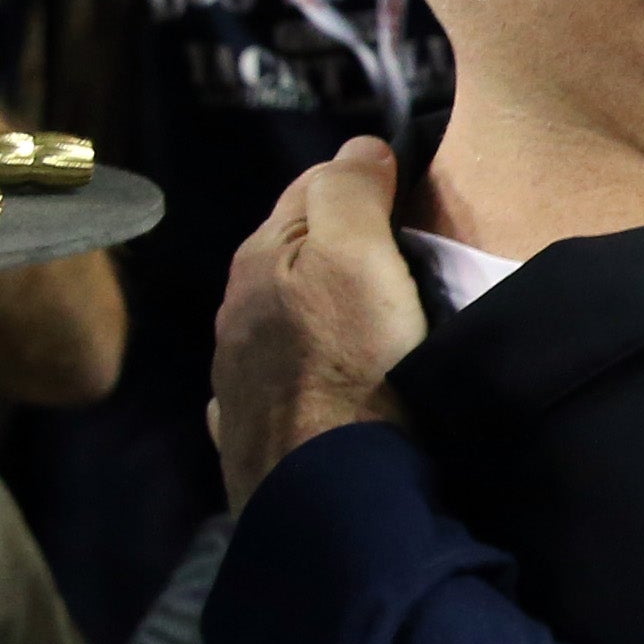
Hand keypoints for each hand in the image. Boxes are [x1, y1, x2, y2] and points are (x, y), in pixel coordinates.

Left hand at [209, 136, 427, 511]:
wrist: (332, 496)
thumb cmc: (355, 367)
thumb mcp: (358, 256)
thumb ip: (351, 191)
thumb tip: (359, 147)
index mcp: (258, 261)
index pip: (309, 187)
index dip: (361, 183)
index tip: (409, 200)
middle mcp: (234, 314)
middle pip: (294, 255)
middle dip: (339, 249)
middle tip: (401, 261)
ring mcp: (237, 380)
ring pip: (282, 321)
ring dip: (319, 314)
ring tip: (372, 327)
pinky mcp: (255, 437)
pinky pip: (278, 384)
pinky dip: (301, 373)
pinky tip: (323, 386)